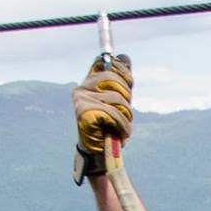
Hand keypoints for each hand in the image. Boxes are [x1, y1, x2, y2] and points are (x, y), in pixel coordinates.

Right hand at [71, 54, 132, 180]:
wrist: (99, 153)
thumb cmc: (110, 127)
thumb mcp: (118, 101)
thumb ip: (120, 82)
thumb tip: (124, 57)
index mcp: (88, 83)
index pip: (104, 62)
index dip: (121, 70)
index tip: (129, 83)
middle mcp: (81, 88)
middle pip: (113, 78)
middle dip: (126, 97)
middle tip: (125, 114)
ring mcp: (81, 100)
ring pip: (116, 98)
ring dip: (126, 116)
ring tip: (122, 127)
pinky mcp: (84, 112)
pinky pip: (112, 113)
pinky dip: (122, 125)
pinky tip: (120, 133)